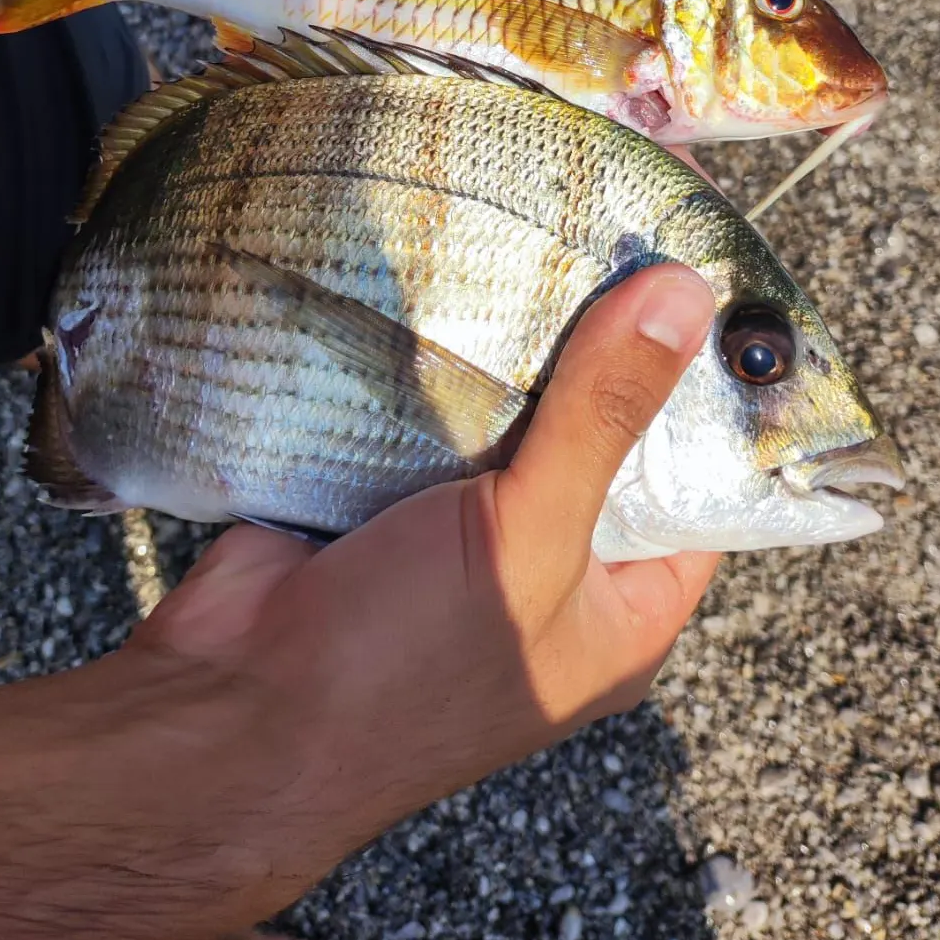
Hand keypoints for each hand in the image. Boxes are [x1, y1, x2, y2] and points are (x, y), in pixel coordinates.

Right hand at [129, 263, 719, 925]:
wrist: (230, 710)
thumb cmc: (404, 662)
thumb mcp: (528, 542)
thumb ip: (602, 419)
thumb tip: (684, 301)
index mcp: (620, 607)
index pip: (697, 485)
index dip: (709, 395)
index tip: (709, 286)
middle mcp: (551, 566)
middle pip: (599, 436)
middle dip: (601, 349)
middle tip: (619, 231)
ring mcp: (464, 528)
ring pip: (510, 414)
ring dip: (516, 344)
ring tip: (542, 229)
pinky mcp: (389, 492)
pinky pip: (432, 409)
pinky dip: (437, 357)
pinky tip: (450, 275)